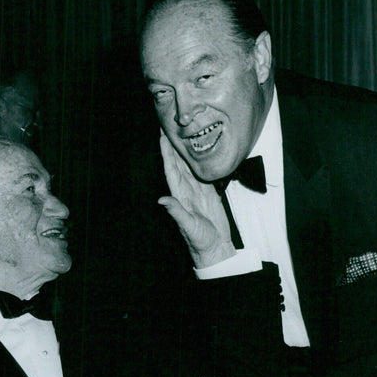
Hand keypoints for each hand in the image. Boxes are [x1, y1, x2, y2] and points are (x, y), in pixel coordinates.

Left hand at [158, 134, 235, 267]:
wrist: (214, 249)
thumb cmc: (199, 241)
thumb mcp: (187, 226)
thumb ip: (176, 212)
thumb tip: (161, 200)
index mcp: (179, 196)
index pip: (170, 169)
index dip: (166, 153)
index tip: (162, 136)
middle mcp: (185, 191)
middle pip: (178, 163)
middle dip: (173, 146)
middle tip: (171, 127)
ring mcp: (197, 192)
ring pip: (189, 166)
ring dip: (185, 150)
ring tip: (184, 133)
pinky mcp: (208, 194)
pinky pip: (202, 174)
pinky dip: (200, 162)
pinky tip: (199, 151)